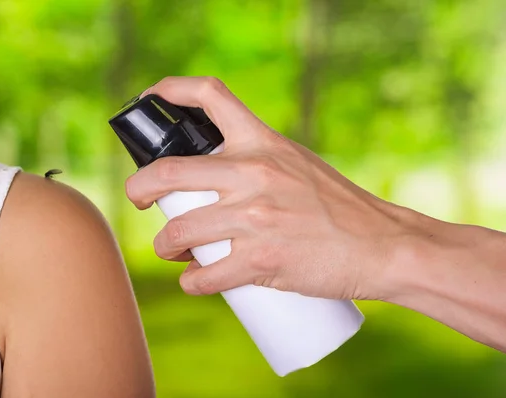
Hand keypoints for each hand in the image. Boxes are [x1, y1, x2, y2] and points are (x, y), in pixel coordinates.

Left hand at [125, 76, 419, 300]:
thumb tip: (215, 184)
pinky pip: (204, 275)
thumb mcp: (298, 164)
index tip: (151, 97)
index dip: (171, 90)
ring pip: (179, 232)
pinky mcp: (261, 260)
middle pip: (169, 172)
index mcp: (263, 142)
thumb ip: (259, 164)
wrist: (382, 245)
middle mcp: (254, 173)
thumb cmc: (340, 207)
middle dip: (141, 189)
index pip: (211, 95)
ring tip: (172, 251)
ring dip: (164, 246)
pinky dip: (192, 282)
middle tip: (139, 200)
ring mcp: (255, 217)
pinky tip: (195, 281)